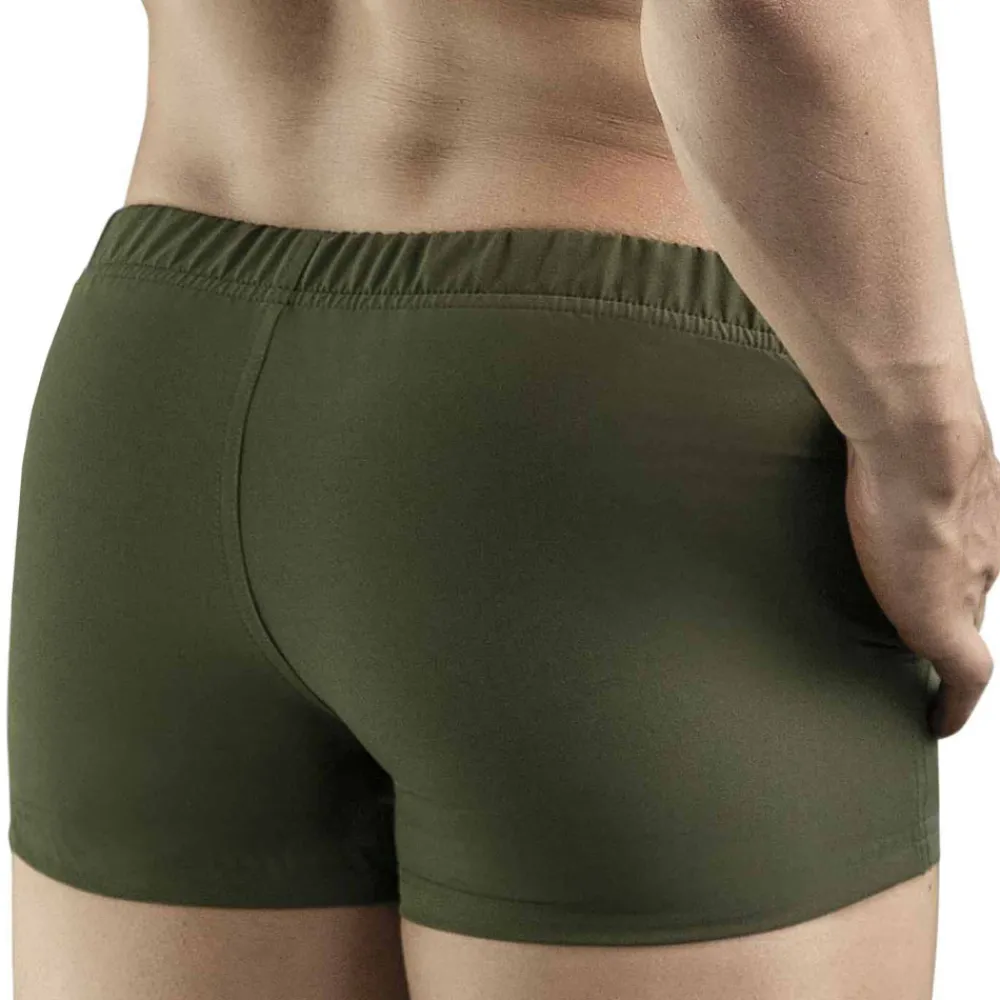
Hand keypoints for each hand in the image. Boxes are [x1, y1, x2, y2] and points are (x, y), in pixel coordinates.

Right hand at [844, 421, 999, 736]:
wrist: (918, 445)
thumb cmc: (904, 434)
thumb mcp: (897, 446)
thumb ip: (887, 447)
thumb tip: (857, 424)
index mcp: (969, 518)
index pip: (968, 562)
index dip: (955, 580)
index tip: (939, 589)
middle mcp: (980, 555)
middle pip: (969, 598)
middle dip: (952, 615)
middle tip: (925, 638)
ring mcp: (966, 587)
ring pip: (962, 627)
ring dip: (944, 647)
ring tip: (919, 671)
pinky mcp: (946, 623)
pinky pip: (963, 681)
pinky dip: (953, 705)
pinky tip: (937, 722)